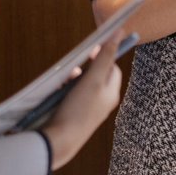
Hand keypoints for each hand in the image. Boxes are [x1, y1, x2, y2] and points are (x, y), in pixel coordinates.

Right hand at [40, 42, 123, 169]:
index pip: (113, 67)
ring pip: (81, 85)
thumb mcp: (93, 79)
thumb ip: (105, 56)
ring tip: (63, 80)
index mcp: (112, 93)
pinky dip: (64, 90)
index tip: (90, 48)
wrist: (59, 142)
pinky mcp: (73, 114)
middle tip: (73, 66)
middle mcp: (102, 101)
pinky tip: (56, 92)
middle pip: (96, 75)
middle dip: (84, 67)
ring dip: (72, 78)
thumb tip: (119, 32)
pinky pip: (70, 96)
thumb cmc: (78, 110)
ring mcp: (88, 109)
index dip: (103, 55)